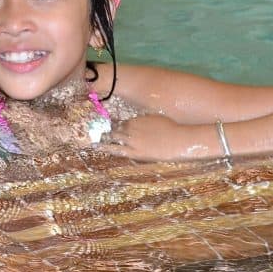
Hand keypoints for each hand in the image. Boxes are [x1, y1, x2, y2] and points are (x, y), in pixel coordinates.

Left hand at [98, 114, 213, 160]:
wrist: (181, 139)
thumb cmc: (173, 130)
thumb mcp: (157, 120)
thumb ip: (146, 120)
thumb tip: (141, 120)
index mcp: (137, 119)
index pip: (120, 121)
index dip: (111, 124)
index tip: (103, 124)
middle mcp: (132, 127)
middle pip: (114, 128)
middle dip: (104, 130)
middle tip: (92, 131)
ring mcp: (133, 140)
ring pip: (113, 137)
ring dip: (103, 138)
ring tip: (91, 139)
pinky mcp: (135, 152)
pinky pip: (117, 149)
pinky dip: (105, 148)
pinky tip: (95, 147)